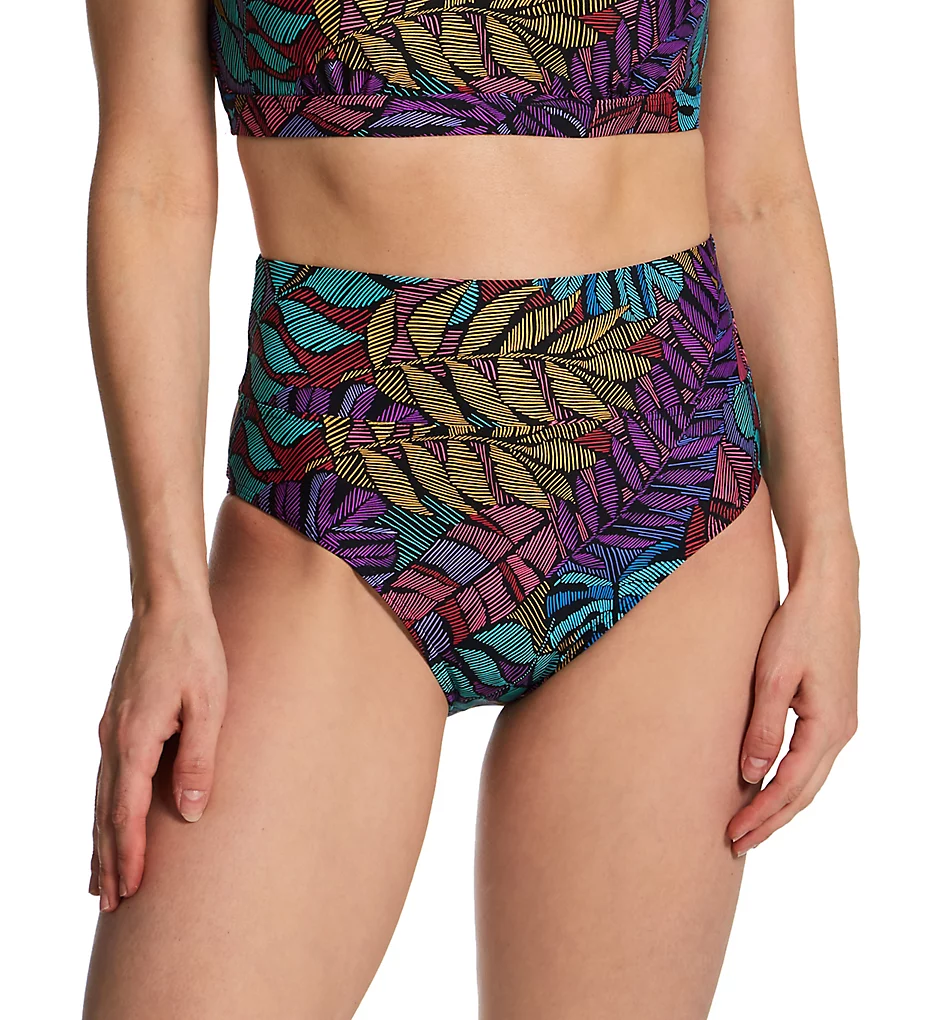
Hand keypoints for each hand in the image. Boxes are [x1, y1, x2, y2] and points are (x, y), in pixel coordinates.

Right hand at [91, 598, 227, 910]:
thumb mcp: (209, 705)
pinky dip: (104, 810)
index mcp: (135, 739)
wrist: (167, 608)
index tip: (129, 892)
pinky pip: (106, 778)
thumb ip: (198, 759)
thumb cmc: (195, 652)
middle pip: (105, 813)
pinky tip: (108, 820)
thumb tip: (190, 812)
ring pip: (101, 798)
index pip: (127, 812)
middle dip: (108, 860)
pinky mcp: (117, 721)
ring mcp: (111, 731)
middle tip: (108, 904)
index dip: (128, 854)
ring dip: (101, 840)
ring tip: (100, 879)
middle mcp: (113, 740)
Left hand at [728, 566, 858, 855]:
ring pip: (809, 778)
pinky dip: (789, 779)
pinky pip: (810, 758)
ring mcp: (840, 721)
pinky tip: (767, 784)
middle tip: (736, 843)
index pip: (792, 787)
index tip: (734, 834)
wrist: (826, 589)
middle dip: (771, 821)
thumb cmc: (798, 626)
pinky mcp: (831, 709)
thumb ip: (763, 728)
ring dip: (780, 804)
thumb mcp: (773, 676)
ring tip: (749, 825)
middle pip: (804, 792)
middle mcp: (841, 731)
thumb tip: (751, 776)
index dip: (762, 814)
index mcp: (829, 727)